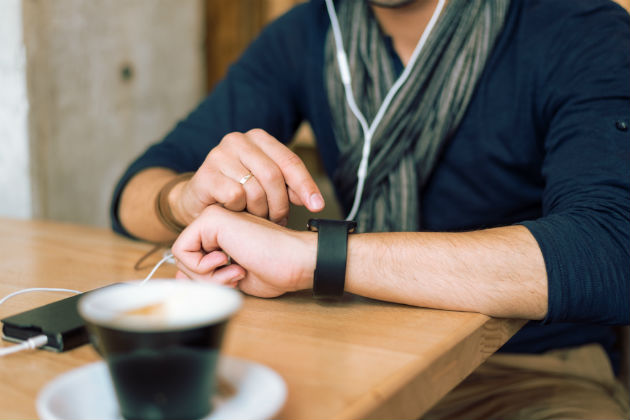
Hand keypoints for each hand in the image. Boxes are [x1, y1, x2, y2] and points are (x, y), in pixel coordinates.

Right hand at [171, 129, 324, 225]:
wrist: (198, 201)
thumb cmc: (236, 192)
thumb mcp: (266, 185)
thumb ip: (288, 186)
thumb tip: (313, 200)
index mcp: (258, 138)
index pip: (290, 161)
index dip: (306, 185)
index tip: (317, 206)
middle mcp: (238, 140)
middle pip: (274, 176)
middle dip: (280, 204)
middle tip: (279, 219)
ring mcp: (219, 155)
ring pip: (255, 189)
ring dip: (261, 211)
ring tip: (257, 217)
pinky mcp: (205, 174)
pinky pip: (235, 196)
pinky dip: (239, 209)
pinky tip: (235, 211)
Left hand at [171, 205, 315, 297]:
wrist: (296, 261)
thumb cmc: (276, 269)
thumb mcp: (233, 278)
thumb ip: (206, 275)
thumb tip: (178, 277)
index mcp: (224, 232)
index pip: (193, 259)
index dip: (209, 280)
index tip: (237, 277)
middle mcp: (217, 221)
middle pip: (185, 258)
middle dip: (207, 278)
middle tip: (235, 275)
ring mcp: (213, 217)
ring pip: (182, 255)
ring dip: (206, 275)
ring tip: (235, 270)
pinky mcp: (210, 218)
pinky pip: (181, 251)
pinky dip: (200, 268)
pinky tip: (227, 262)